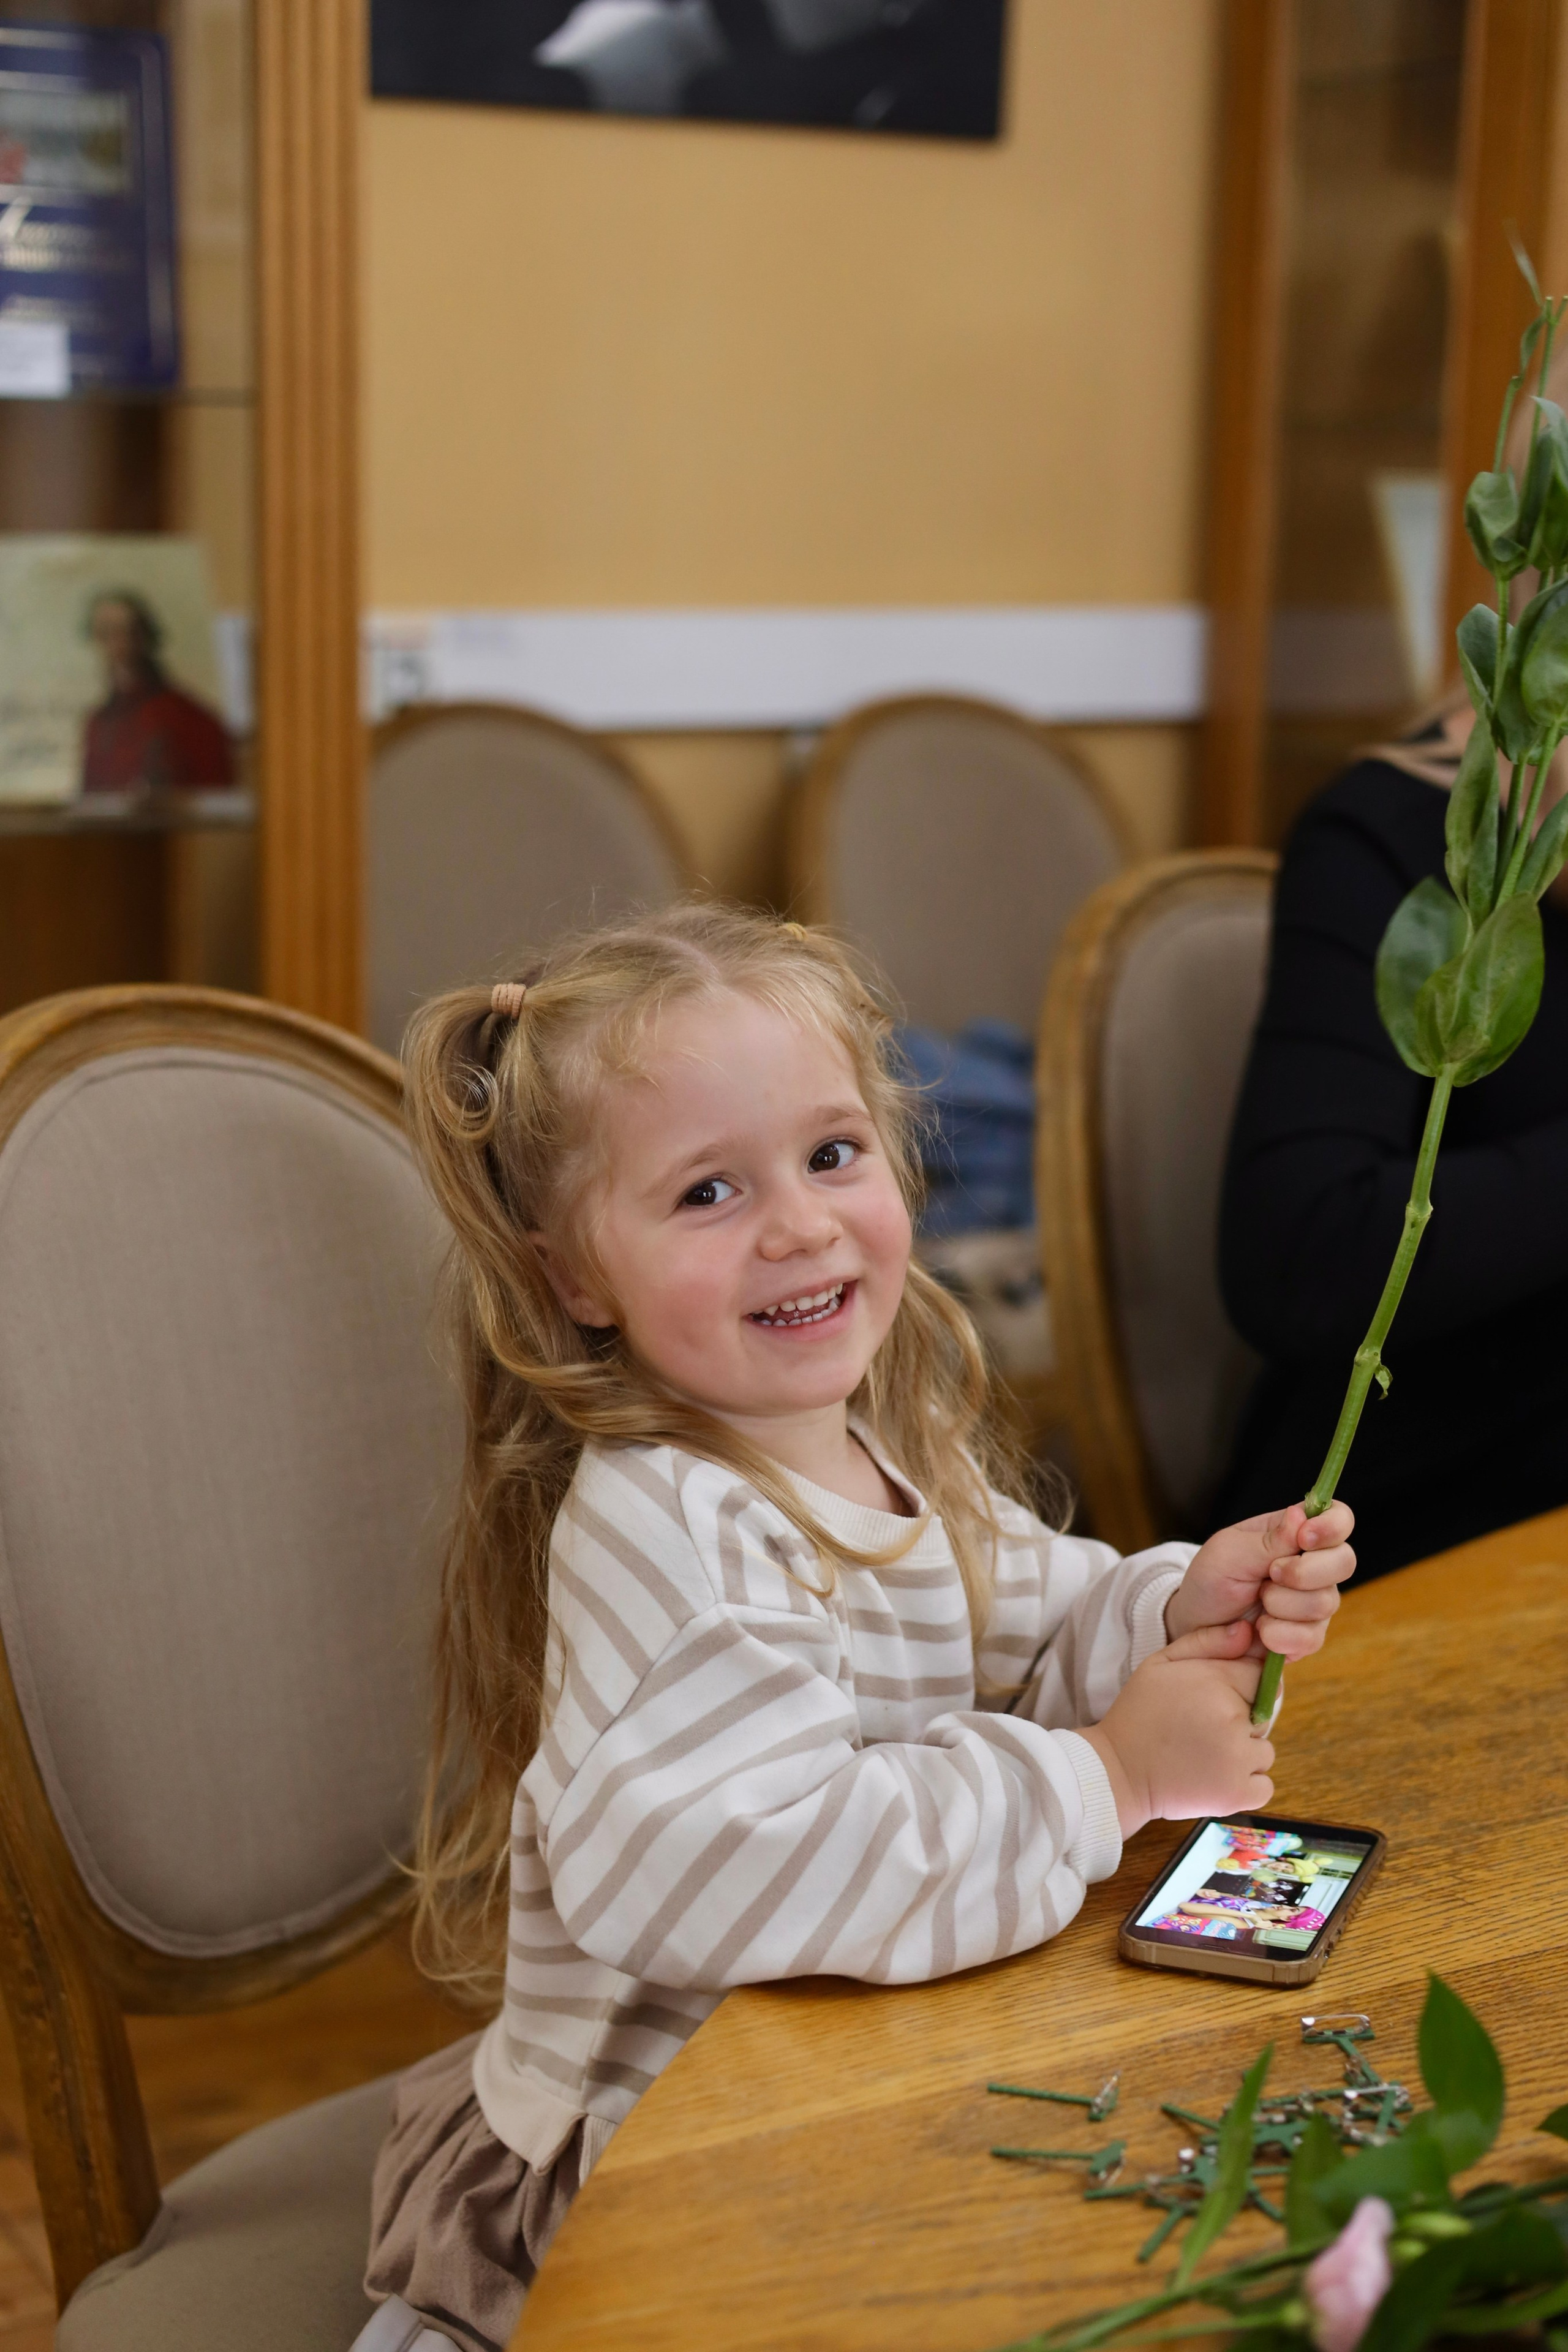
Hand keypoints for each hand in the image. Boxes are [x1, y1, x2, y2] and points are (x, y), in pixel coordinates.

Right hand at [1079, 1623, 1274, 1838]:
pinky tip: (1214, 1777)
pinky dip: (1246, 1785)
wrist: (1118, 1772)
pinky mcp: (1238, 1795)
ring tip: (1204, 1754)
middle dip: (1240, 1718)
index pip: (1259, 1676)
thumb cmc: (1140, 1713)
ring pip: (1264, 1750)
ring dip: (1243, 1753)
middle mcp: (1232, 1719)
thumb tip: (1248, 1630)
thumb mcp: (1161, 1663)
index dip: (1238, 1685)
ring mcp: (1237, 1760)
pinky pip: (1264, 1785)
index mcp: (1215, 1683)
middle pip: (1264, 1712)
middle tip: (1201, 1728)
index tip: (1213, 1699)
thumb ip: (1207, 1641)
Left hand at [1163, 1500, 1355, 1662]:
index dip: (1331, 1527)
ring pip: (1326, 1602)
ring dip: (1281, 1604)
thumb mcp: (1229, 1552)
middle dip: (1304, 1572)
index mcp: (1296, 1533)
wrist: (1197, 1626)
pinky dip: (1280, 1635)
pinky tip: (1261, 1630)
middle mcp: (1314, 1565)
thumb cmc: (1212, 1580)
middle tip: (1269, 1576)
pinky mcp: (1309, 1635)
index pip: (1339, 1518)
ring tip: (1257, 1602)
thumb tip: (1301, 1516)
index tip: (1304, 1539)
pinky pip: (1312, 1637)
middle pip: (1345, 1561)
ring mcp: (1315, 1601)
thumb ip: (1269, 1539)